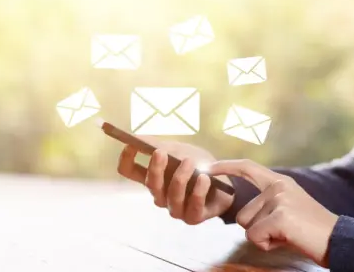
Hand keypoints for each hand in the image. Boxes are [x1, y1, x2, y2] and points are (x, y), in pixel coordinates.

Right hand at [116, 137, 233, 224]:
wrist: (227, 181)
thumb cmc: (199, 165)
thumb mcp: (180, 149)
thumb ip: (160, 145)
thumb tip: (138, 137)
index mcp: (153, 177)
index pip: (128, 171)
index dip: (126, 158)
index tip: (131, 145)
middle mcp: (160, 195)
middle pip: (149, 184)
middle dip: (155, 168)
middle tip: (161, 152)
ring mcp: (176, 208)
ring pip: (171, 196)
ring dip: (180, 178)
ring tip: (190, 162)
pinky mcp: (193, 217)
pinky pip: (193, 207)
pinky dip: (198, 191)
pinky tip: (204, 179)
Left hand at [209, 159, 338, 267]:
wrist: (339, 240)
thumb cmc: (311, 230)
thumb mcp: (288, 208)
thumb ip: (268, 204)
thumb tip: (244, 216)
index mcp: (280, 182)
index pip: (247, 168)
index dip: (226, 167)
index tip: (208, 167)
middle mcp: (278, 186)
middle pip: (242, 213)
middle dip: (257, 229)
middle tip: (283, 231)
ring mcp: (280, 200)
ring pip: (247, 226)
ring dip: (263, 237)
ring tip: (287, 234)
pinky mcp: (281, 217)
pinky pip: (255, 236)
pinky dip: (267, 244)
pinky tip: (287, 240)